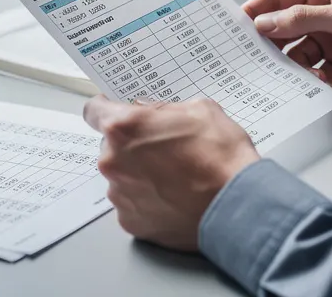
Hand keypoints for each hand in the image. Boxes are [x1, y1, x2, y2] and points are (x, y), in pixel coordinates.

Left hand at [83, 94, 259, 251]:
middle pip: (111, 147)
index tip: (118, 113)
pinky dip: (147, 200)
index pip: (94, 111)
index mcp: (124, 128)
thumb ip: (166, 108)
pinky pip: (132, 203)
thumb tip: (153, 114)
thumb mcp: (200, 109)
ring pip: (122, 176)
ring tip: (174, 178)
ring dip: (139, 174)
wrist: (237, 205)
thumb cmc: (221, 157)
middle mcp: (113, 161)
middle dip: (132, 146)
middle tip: (164, 149)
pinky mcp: (130, 221)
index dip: (107, 110)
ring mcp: (120, 195)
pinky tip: (173, 197)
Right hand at [243, 0, 331, 91]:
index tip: (233, 30)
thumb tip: (264, 22)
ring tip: (319, 76)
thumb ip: (304, 20)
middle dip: (277, 49)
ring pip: (300, 58)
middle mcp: (325, 13)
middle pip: (284, 31)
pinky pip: (320, 76)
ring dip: (305, 71)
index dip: (255, 11)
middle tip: (263, 65)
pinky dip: (328, 82)